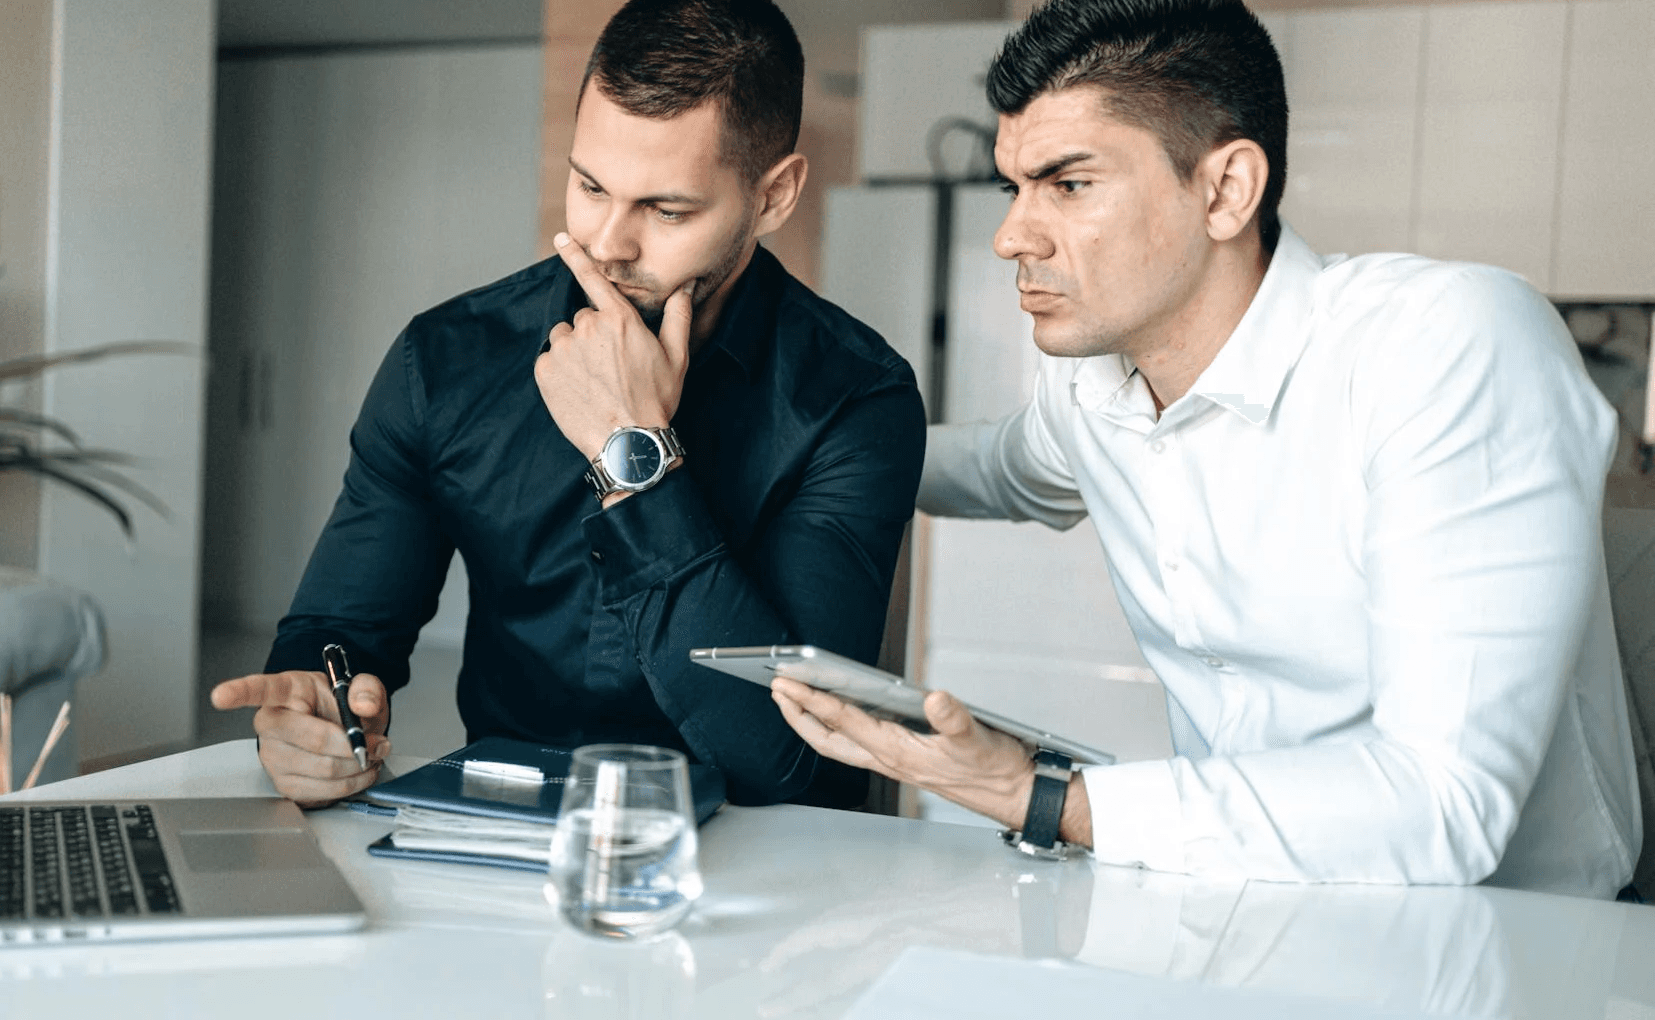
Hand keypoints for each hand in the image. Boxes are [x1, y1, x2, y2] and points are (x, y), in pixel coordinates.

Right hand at [210, 670, 390, 807]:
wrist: (343, 731)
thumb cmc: (342, 707)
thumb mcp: (360, 687)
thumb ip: (367, 689)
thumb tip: (364, 707)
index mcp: (286, 690)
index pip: (258, 689)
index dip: (239, 692)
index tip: (220, 696)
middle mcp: (271, 724)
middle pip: (311, 740)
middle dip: (352, 745)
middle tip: (374, 743)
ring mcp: (273, 757)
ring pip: (322, 769)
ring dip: (356, 767)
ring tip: (368, 755)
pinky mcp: (283, 784)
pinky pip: (322, 792)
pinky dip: (350, 784)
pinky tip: (356, 771)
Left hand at [534, 231, 692, 460]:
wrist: (629, 442)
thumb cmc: (656, 399)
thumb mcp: (676, 357)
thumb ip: (678, 316)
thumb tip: (686, 287)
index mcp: (619, 319)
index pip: (593, 278)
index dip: (575, 256)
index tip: (560, 238)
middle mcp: (588, 327)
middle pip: (583, 319)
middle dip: (593, 336)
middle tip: (610, 368)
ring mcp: (564, 349)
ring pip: (564, 339)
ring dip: (575, 353)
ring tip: (594, 381)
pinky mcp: (546, 371)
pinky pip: (549, 361)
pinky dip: (560, 372)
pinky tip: (579, 390)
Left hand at [771, 678, 1043, 830]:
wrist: (1014, 795)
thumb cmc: (995, 770)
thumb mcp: (977, 738)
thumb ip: (954, 719)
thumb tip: (934, 699)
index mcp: (898, 752)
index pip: (844, 722)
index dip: (813, 701)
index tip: (788, 684)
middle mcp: (890, 760)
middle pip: (828, 740)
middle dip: (798, 716)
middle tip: (777, 691)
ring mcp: (895, 763)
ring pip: (840, 745)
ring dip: (814, 723)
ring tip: (796, 701)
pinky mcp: (906, 761)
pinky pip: (859, 745)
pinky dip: (840, 727)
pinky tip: (842, 714)